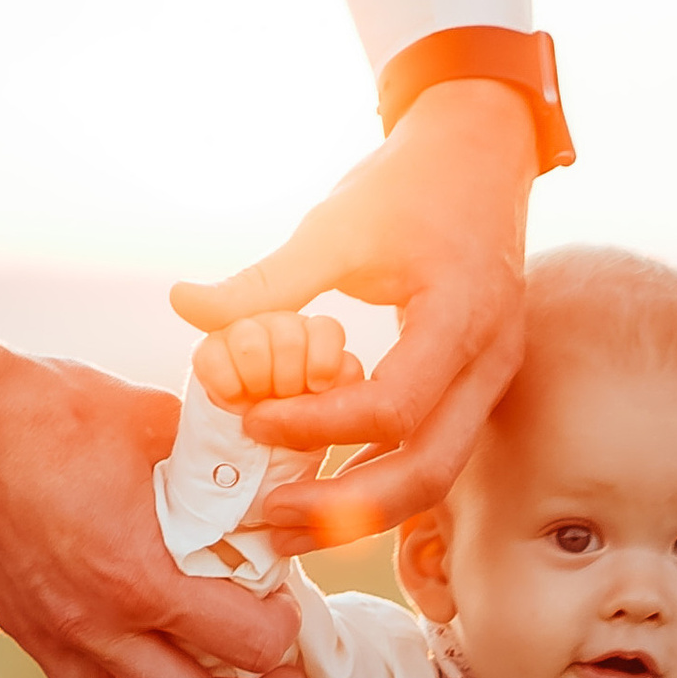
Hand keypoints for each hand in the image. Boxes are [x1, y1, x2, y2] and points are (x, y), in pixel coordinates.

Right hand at [0, 316, 302, 677]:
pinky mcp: (18, 627)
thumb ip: (208, 457)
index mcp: (137, 575)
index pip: (246, 642)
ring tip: (195, 673)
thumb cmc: (45, 407)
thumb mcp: (150, 421)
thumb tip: (250, 462)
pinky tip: (132, 640)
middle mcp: (94, 623)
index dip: (283, 628)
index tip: (285, 602)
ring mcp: (49, 634)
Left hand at [172, 79, 536, 544]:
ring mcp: (491, 381)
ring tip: (289, 524)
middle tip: (269, 517)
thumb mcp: (336, 225)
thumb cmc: (411, 183)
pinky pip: (435, 454)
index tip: (251, 420)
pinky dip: (379, 480)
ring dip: (362, 512)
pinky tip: (325, 489)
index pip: (393, 407)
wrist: (482, 153)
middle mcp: (489, 362)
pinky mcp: (477, 388)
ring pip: (437, 478)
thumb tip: (185, 307)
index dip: (318, 427)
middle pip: (428, 472)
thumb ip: (266, 281)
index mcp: (460, 317)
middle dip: (347, 509)